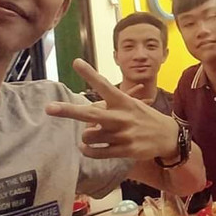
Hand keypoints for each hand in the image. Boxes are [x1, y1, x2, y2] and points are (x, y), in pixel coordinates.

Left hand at [46, 59, 179, 160]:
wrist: (167, 136)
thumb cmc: (143, 117)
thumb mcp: (131, 105)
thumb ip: (109, 107)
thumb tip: (86, 117)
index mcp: (123, 101)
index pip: (103, 85)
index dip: (89, 74)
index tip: (76, 62)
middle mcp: (122, 116)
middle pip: (89, 114)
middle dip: (68, 111)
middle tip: (49, 108)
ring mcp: (122, 134)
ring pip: (89, 136)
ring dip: (86, 137)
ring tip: (92, 135)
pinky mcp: (124, 150)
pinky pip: (95, 152)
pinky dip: (87, 150)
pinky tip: (88, 148)